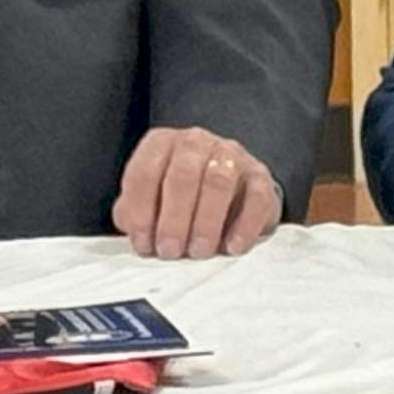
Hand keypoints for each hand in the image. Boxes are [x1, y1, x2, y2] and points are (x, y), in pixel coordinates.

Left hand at [116, 127, 283, 259]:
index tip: (144, 244)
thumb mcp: (148, 201)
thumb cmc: (180, 198)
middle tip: (171, 251)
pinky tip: (232, 247)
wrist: (227, 189)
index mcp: (162, 144)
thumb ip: (133, 213)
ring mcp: (231, 155)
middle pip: (183, 176)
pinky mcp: (260, 175)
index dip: (141, 212)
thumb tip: (134, 229)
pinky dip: (244, 226)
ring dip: (206, 223)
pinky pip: (256, 197)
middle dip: (174, 220)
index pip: (145, 173)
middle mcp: (196, 142)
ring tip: (199, 251)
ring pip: (219, 183)